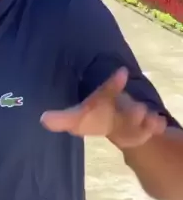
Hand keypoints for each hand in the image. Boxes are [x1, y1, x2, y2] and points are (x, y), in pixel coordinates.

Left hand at [41, 68, 166, 148]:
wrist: (121, 127)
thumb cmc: (95, 118)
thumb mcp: (76, 119)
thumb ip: (62, 119)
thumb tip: (42, 119)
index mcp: (105, 98)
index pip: (109, 89)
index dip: (114, 82)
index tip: (122, 72)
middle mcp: (121, 104)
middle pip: (129, 105)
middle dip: (134, 107)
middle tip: (138, 108)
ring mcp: (136, 114)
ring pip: (143, 115)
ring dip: (146, 117)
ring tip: (148, 117)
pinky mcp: (147, 126)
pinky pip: (153, 126)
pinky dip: (155, 126)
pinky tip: (158, 126)